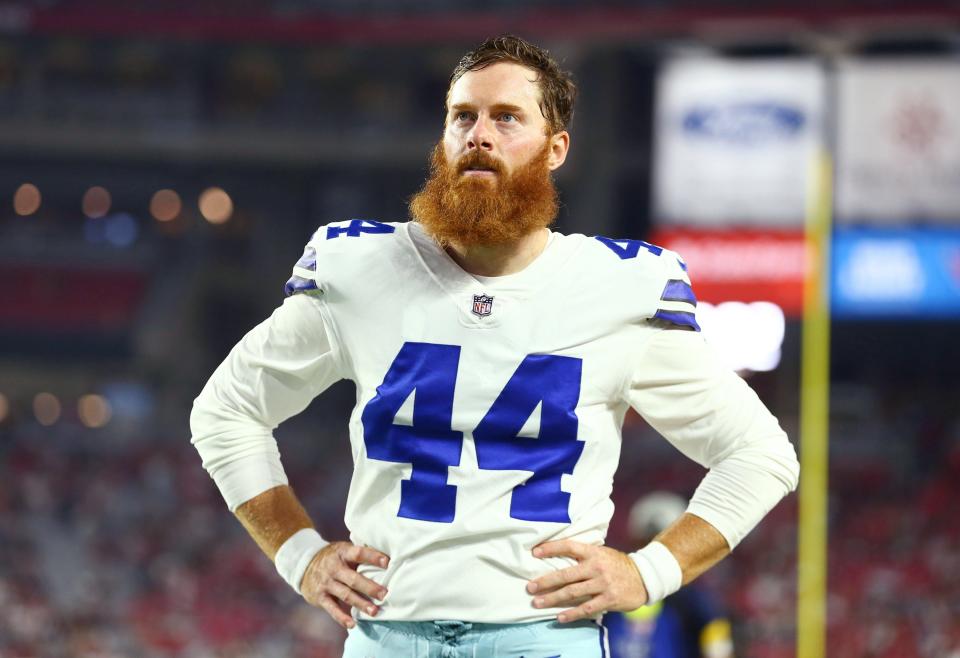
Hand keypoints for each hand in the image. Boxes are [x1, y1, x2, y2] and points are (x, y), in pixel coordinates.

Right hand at [300, 541, 389, 628]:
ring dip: (361, 604)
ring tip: (374, 612)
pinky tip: (352, 624)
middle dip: (370, 587)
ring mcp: (326, 583)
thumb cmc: (334, 558)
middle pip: (354, 579)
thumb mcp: (344, 550)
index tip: (387, 563)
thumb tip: (387, 557)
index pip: (359, 553)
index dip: (372, 557)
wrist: (304, 564)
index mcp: (342, 553)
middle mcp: (334, 568)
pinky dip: (342, 617)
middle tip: (385, 594)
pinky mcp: (320, 597)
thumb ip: (360, 554)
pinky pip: (332, 609)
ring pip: (346, 595)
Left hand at [527, 539, 647, 622]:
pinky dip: (571, 614)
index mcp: (594, 552)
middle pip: (566, 574)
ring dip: (553, 599)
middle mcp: (597, 567)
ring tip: (537, 603)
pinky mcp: (609, 600)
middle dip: (546, 581)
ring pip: (573, 593)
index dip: (552, 548)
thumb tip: (557, 555)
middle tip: (530, 587)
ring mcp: (603, 584)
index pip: (569, 547)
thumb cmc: (618, 565)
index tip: (535, 552)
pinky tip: (559, 617)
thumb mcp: (602, 553)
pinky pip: (586, 608)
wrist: (644, 578)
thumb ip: (584, 554)